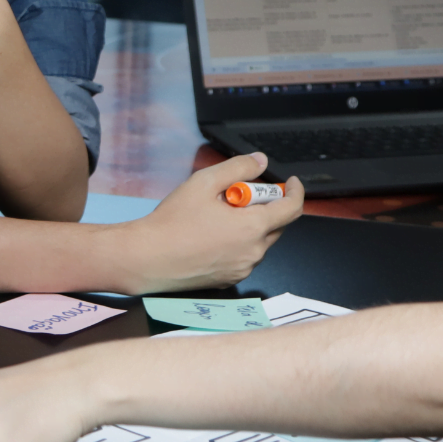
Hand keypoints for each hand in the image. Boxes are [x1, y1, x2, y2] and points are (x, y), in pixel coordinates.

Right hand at [112, 153, 304, 293]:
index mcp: (253, 227)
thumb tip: (260, 162)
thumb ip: (238, 168)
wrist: (148, 259)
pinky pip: (245, 257)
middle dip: (267, 206)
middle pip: (277, 225)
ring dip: (252, 226)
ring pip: (260, 242)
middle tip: (240, 195)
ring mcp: (243, 269)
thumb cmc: (173, 222)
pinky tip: (213, 235)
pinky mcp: (230, 279)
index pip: (292, 208)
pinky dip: (240, 243)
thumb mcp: (204, 182)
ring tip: (219, 216)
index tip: (290, 182)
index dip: (295, 191)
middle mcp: (254, 252)